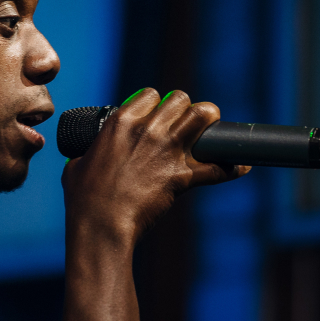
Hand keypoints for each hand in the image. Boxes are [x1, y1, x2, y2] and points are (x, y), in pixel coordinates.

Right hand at [60, 88, 249, 241]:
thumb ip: (87, 152)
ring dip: (210, 123)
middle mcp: (148, 129)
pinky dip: (232, 167)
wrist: (100, 225)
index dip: (158, 104)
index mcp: (121, 122)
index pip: (152, 95)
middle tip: (187, 125)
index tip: (159, 117)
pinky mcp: (182, 176)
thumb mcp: (77, 164)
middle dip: (187, 109)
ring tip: (211, 133)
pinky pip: (217, 168)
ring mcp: (168, 151)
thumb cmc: (84, 198)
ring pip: (203, 117)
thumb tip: (86, 156)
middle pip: (181, 99)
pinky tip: (242, 165)